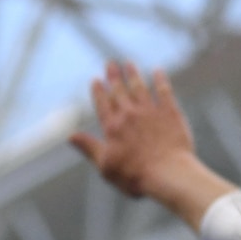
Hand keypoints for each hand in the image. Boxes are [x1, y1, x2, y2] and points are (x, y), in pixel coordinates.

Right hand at [69, 61, 240, 229]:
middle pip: (119, 91)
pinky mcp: (170, 114)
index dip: (98, 91)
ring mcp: (150, 112)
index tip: (96, 79)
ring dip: (133, 74)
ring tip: (129, 63)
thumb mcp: (106, 166)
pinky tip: (158, 71)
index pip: (102, 104)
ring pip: (139, 87)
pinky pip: (164, 91)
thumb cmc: (136, 176)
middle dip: (113, 76)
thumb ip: (89, 148)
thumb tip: (70, 135)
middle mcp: (129, 115)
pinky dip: (160, 80)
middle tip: (110, 63)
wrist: (168, 174)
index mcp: (112, 127)